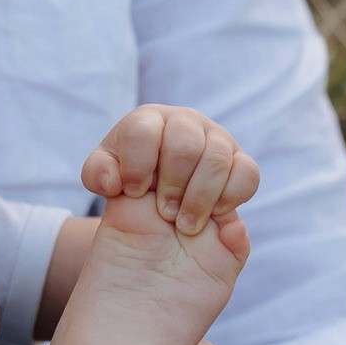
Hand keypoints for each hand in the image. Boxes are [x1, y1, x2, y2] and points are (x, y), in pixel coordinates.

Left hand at [80, 105, 259, 249]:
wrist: (160, 208)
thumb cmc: (131, 186)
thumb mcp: (105, 180)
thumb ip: (97, 174)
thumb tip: (115, 180)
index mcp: (149, 121)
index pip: (143, 131)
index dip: (137, 165)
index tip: (133, 193)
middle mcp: (185, 122)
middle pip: (185, 144)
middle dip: (173, 184)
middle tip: (164, 213)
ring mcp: (217, 140)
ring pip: (218, 157)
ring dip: (200, 196)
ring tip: (185, 224)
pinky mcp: (242, 163)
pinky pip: (247, 173)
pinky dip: (231, 196)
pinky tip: (213, 214)